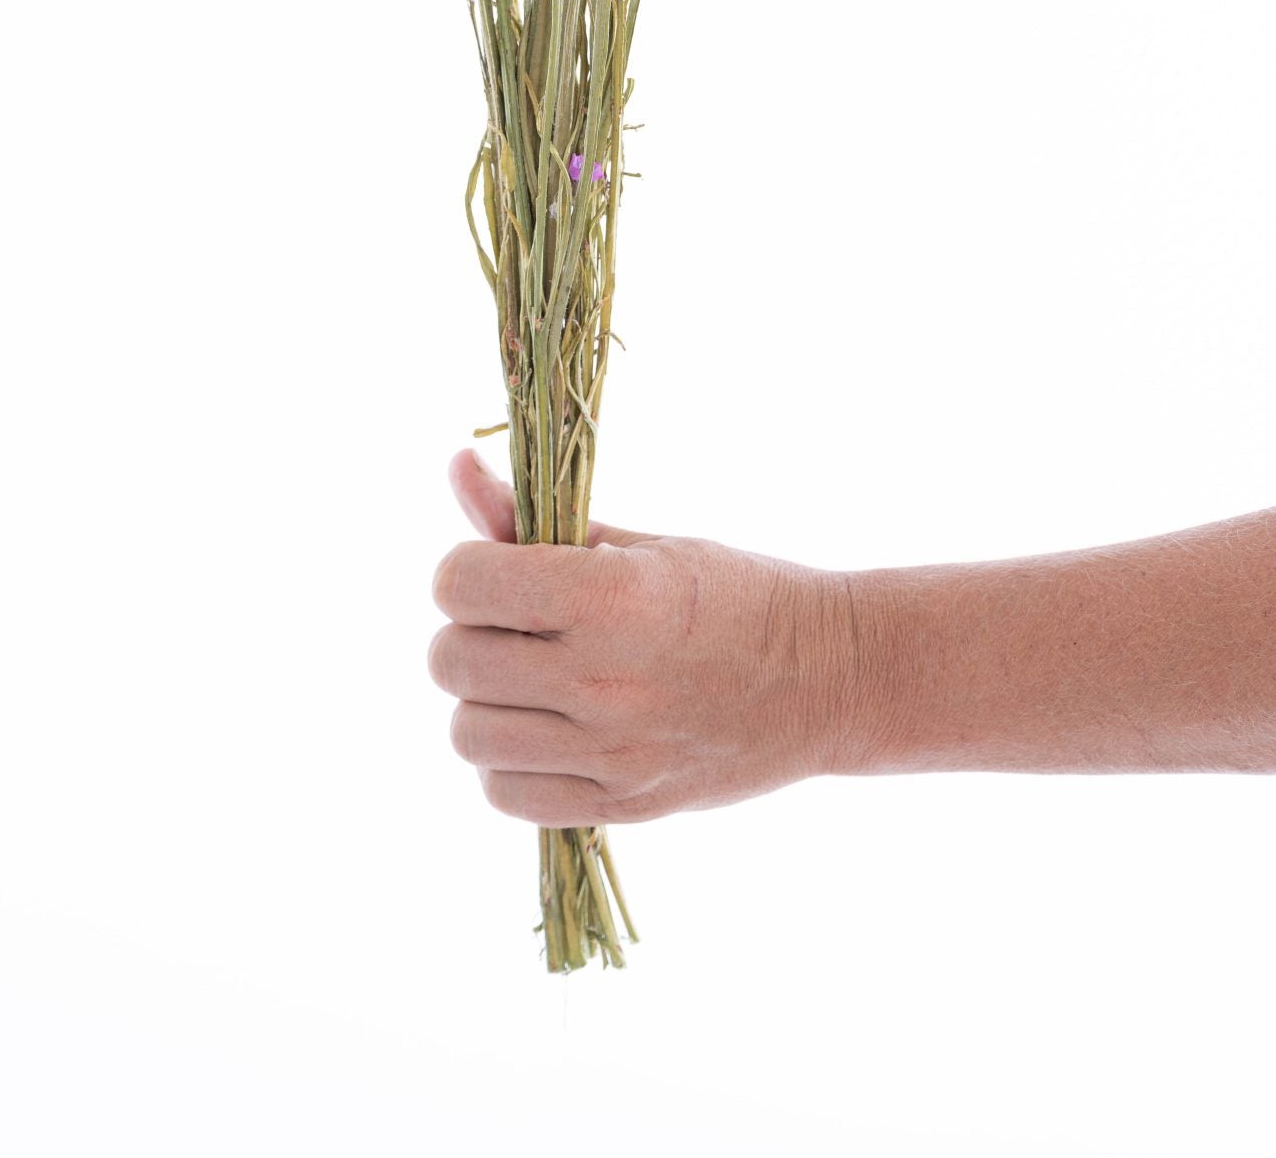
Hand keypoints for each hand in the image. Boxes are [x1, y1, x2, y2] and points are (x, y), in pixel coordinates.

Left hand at [428, 449, 856, 824]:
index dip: (465, 571)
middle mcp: (604, 680)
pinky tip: (549, 731)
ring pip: (468, 734)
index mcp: (612, 597)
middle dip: (468, 633)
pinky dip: (509, 762)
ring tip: (530, 679)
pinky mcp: (619, 805)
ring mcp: (611, 754)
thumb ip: (536, 519)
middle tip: (514, 624)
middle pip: (451, 662)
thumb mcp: (640, 544)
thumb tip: (455, 469)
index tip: (495, 569)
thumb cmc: (732, 592)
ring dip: (485, 701)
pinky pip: (505, 793)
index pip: (462, 584)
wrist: (824, 678)